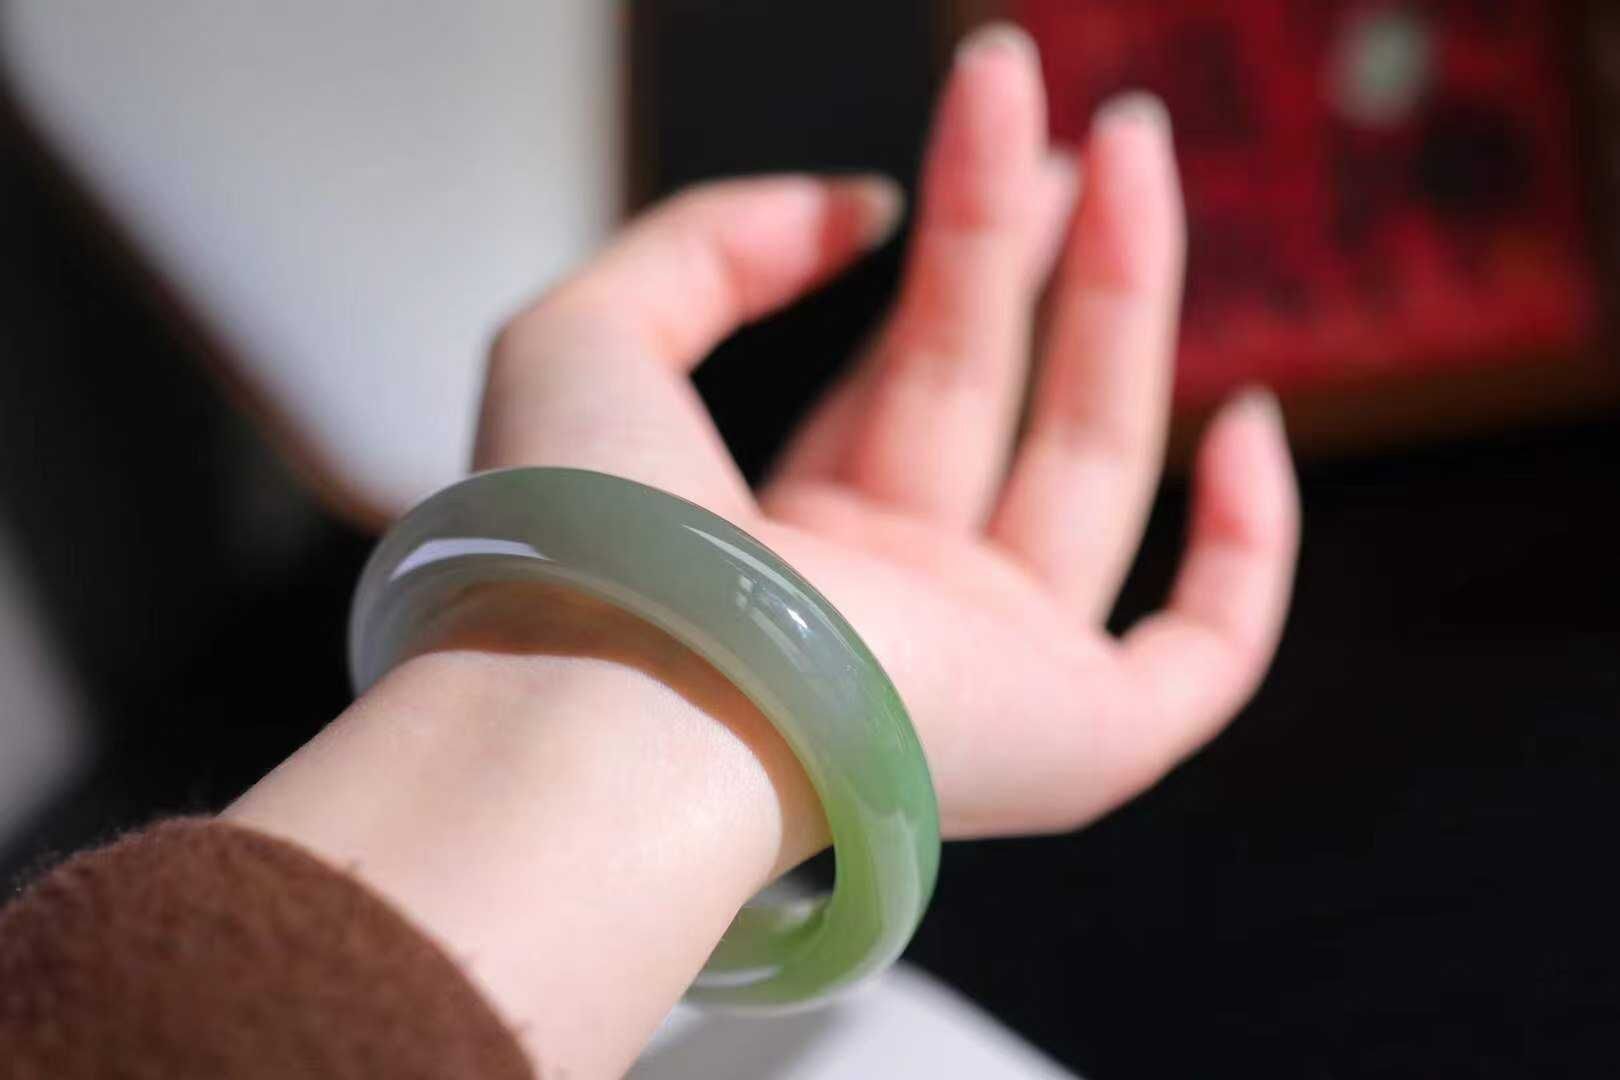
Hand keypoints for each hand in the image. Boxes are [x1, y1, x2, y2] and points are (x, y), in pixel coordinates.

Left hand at [475, 24, 1298, 841]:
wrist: (622, 702)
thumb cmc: (580, 540)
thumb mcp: (592, 338)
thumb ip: (709, 246)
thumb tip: (855, 208)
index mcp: (782, 544)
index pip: (896, 386)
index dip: (953, 260)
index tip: (977, 146)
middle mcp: (889, 606)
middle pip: (1002, 396)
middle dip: (1041, 250)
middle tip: (1085, 125)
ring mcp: (986, 672)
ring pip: (1093, 462)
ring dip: (1121, 299)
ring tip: (1129, 143)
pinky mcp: (1074, 741)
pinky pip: (1202, 657)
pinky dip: (1248, 549)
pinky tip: (1249, 418)